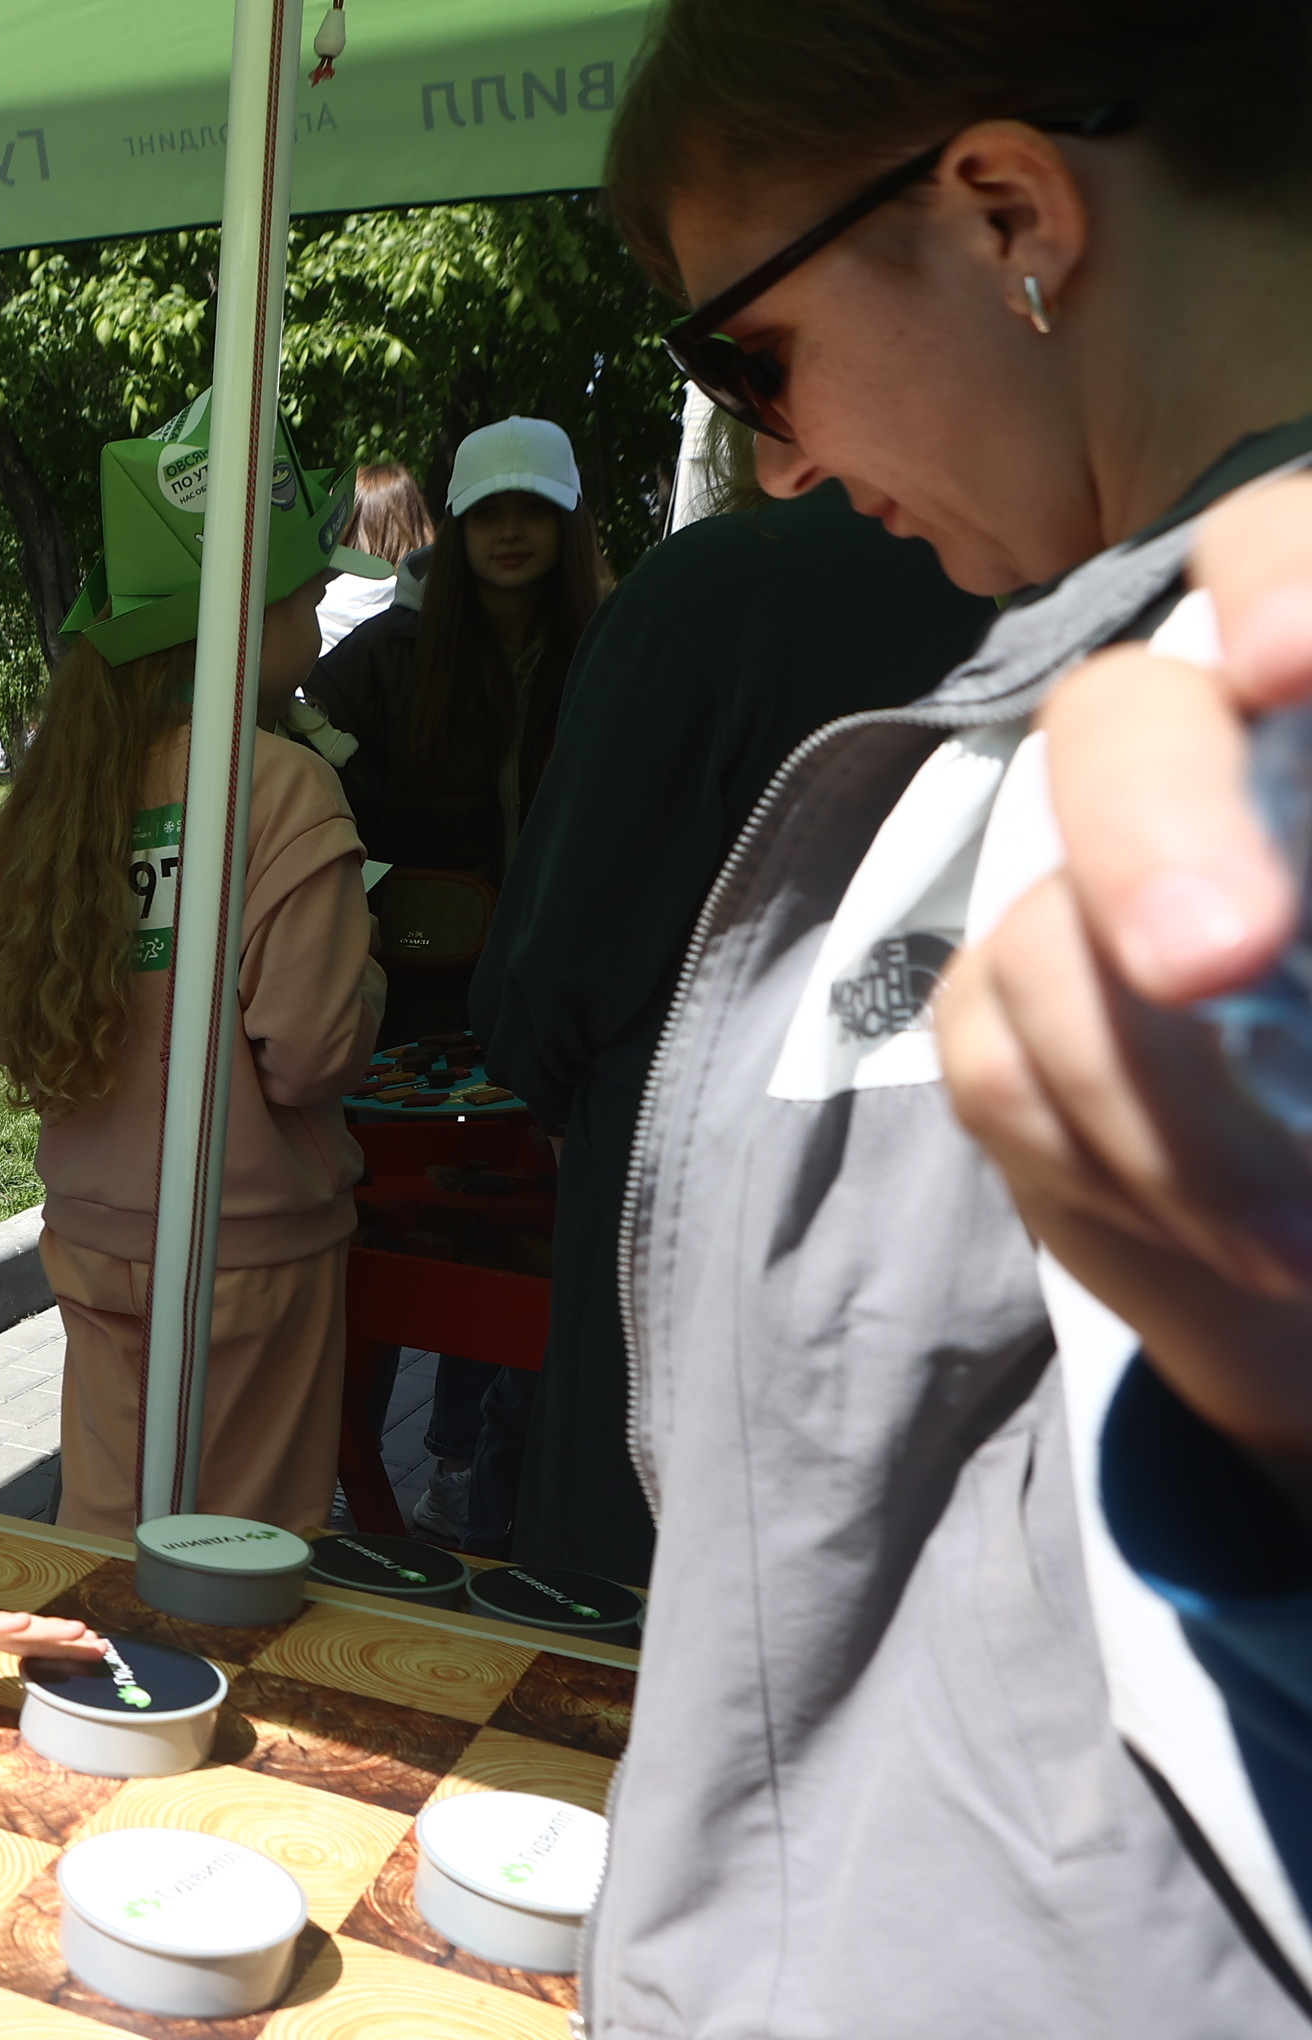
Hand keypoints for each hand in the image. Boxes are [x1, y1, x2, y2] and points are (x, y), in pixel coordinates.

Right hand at [936, 475, 1311, 1497]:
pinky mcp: (1005, 1012)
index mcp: (1311, 719)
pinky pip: (1005, 1067)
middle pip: (1118, 723)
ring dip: (1178, 1106)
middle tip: (1214, 962)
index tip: (1290, 673)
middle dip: (1153, 839)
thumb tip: (1288, 947)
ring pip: (1053, 940)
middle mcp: (1211, 755)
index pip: (1282, 552)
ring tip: (1303, 1241)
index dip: (1286, 579)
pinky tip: (1243, 1239)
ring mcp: (1091, 887)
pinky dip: (1131, 1167)